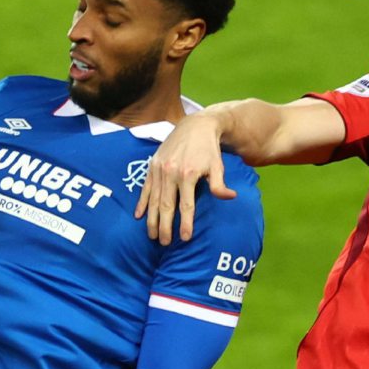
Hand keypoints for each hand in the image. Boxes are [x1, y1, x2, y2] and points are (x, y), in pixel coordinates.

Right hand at [134, 114, 236, 244]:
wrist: (195, 126)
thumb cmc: (208, 149)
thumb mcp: (218, 165)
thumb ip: (220, 184)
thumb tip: (230, 198)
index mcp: (187, 174)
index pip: (186, 205)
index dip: (186, 223)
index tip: (186, 239)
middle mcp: (170, 173)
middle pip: (166, 206)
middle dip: (165, 227)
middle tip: (165, 243)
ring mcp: (159, 169)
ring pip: (154, 200)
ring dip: (152, 219)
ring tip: (153, 236)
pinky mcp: (152, 165)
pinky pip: (145, 188)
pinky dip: (142, 203)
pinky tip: (139, 217)